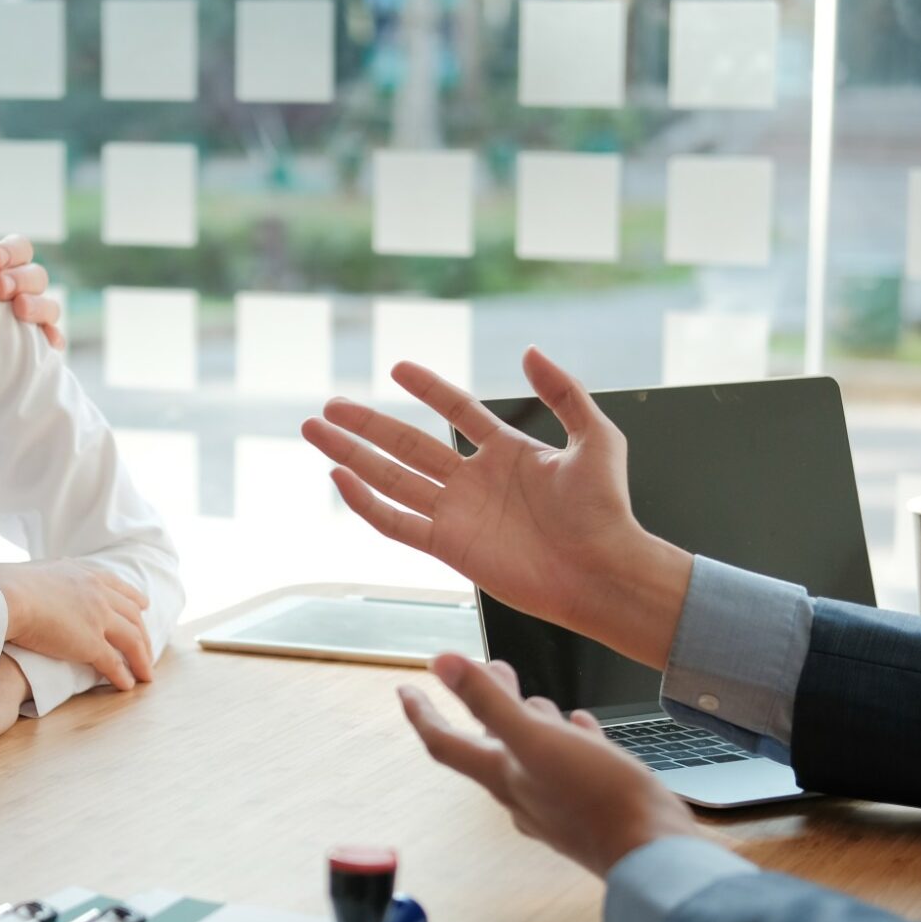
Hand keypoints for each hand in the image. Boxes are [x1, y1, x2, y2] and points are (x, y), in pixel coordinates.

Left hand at [0, 234, 63, 349]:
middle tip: (0, 287)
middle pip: (38, 275)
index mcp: (6, 264)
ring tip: (20, 309)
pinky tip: (50, 343)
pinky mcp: (33, 342)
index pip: (21, 248)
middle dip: (20, 279)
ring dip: (38, 306)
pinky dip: (53, 338)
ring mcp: (32, 315)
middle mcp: (24, 287)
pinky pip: (51, 339)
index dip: (11, 251)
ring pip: (51, 305)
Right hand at [0, 560, 154, 690]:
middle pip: (132, 615)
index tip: (144, 606)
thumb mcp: (33, 573)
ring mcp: (98, 618)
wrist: (4, 597)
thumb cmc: (4, 586)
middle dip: (143, 633)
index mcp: (83, 574)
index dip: (134, 599)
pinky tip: (128, 686)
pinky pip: (115, 663)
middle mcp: (97, 593)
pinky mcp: (91, 644)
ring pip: (132, 640)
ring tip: (146, 675)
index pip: (118, 586)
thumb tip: (29, 582)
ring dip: (142, 659)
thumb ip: (43, 580)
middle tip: (148, 648)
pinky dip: (125, 675)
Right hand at [302, 347, 691, 670]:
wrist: (602, 570)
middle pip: (408, 444)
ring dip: (351, 455)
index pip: (456, 411)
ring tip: (314, 431)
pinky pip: (396, 523)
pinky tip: (339, 479)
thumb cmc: (606, 511)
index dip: (428, 388)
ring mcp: (457, 513)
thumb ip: (564, 392)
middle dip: (366, 424)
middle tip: (329, 405)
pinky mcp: (448, 547)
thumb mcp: (596, 437)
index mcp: (506, 452)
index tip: (397, 367)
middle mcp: (474, 480)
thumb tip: (529, 351)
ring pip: (391, 478)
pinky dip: (364, 503)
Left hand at [400, 655, 702, 876]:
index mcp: (501, 775)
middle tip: (491, 670)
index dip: (421, 712)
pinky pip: (571, 767)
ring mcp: (555, 804)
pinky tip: (583, 728)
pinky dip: (569, 742)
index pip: (443, 742)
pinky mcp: (589, 809)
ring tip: (537, 698)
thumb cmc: (596, 799)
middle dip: (488, 702)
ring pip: (531, 754)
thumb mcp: (536, 739)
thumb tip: (440, 663)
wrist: (652, 852)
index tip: (406, 687)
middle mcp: (521, 793)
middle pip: (490, 742)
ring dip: (529, 721)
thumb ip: (488, 702)